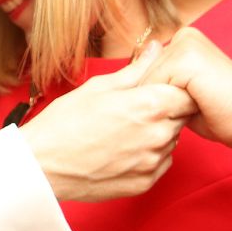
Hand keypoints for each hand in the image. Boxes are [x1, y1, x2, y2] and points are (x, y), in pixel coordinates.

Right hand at [21, 43, 193, 200]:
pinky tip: (123, 149)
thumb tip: (157, 48)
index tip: (160, 88)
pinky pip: (161, 162)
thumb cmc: (64, 122)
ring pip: (171, 140)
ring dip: (158, 133)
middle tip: (135, 109)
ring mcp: (153, 161)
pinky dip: (149, 155)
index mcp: (150, 105)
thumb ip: (136, 69)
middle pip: (182, 116)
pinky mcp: (146, 182)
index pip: (188, 93)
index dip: (176, 89)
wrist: (43, 166)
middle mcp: (158, 134)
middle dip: (166, 109)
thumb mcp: (99, 87)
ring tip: (125, 130)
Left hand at [138, 28, 231, 154]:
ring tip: (194, 106)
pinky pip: (154, 87)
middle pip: (142, 75)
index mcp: (184, 39)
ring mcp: (186, 44)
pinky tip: (194, 105)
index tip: (185, 104)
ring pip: (146, 82)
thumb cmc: (220, 114)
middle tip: (193, 106)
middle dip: (157, 100)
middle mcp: (185, 35)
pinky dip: (167, 104)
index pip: (145, 70)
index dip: (155, 96)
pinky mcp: (186, 58)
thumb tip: (134, 79)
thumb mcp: (181, 95)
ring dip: (162, 103)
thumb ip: (161, 83)